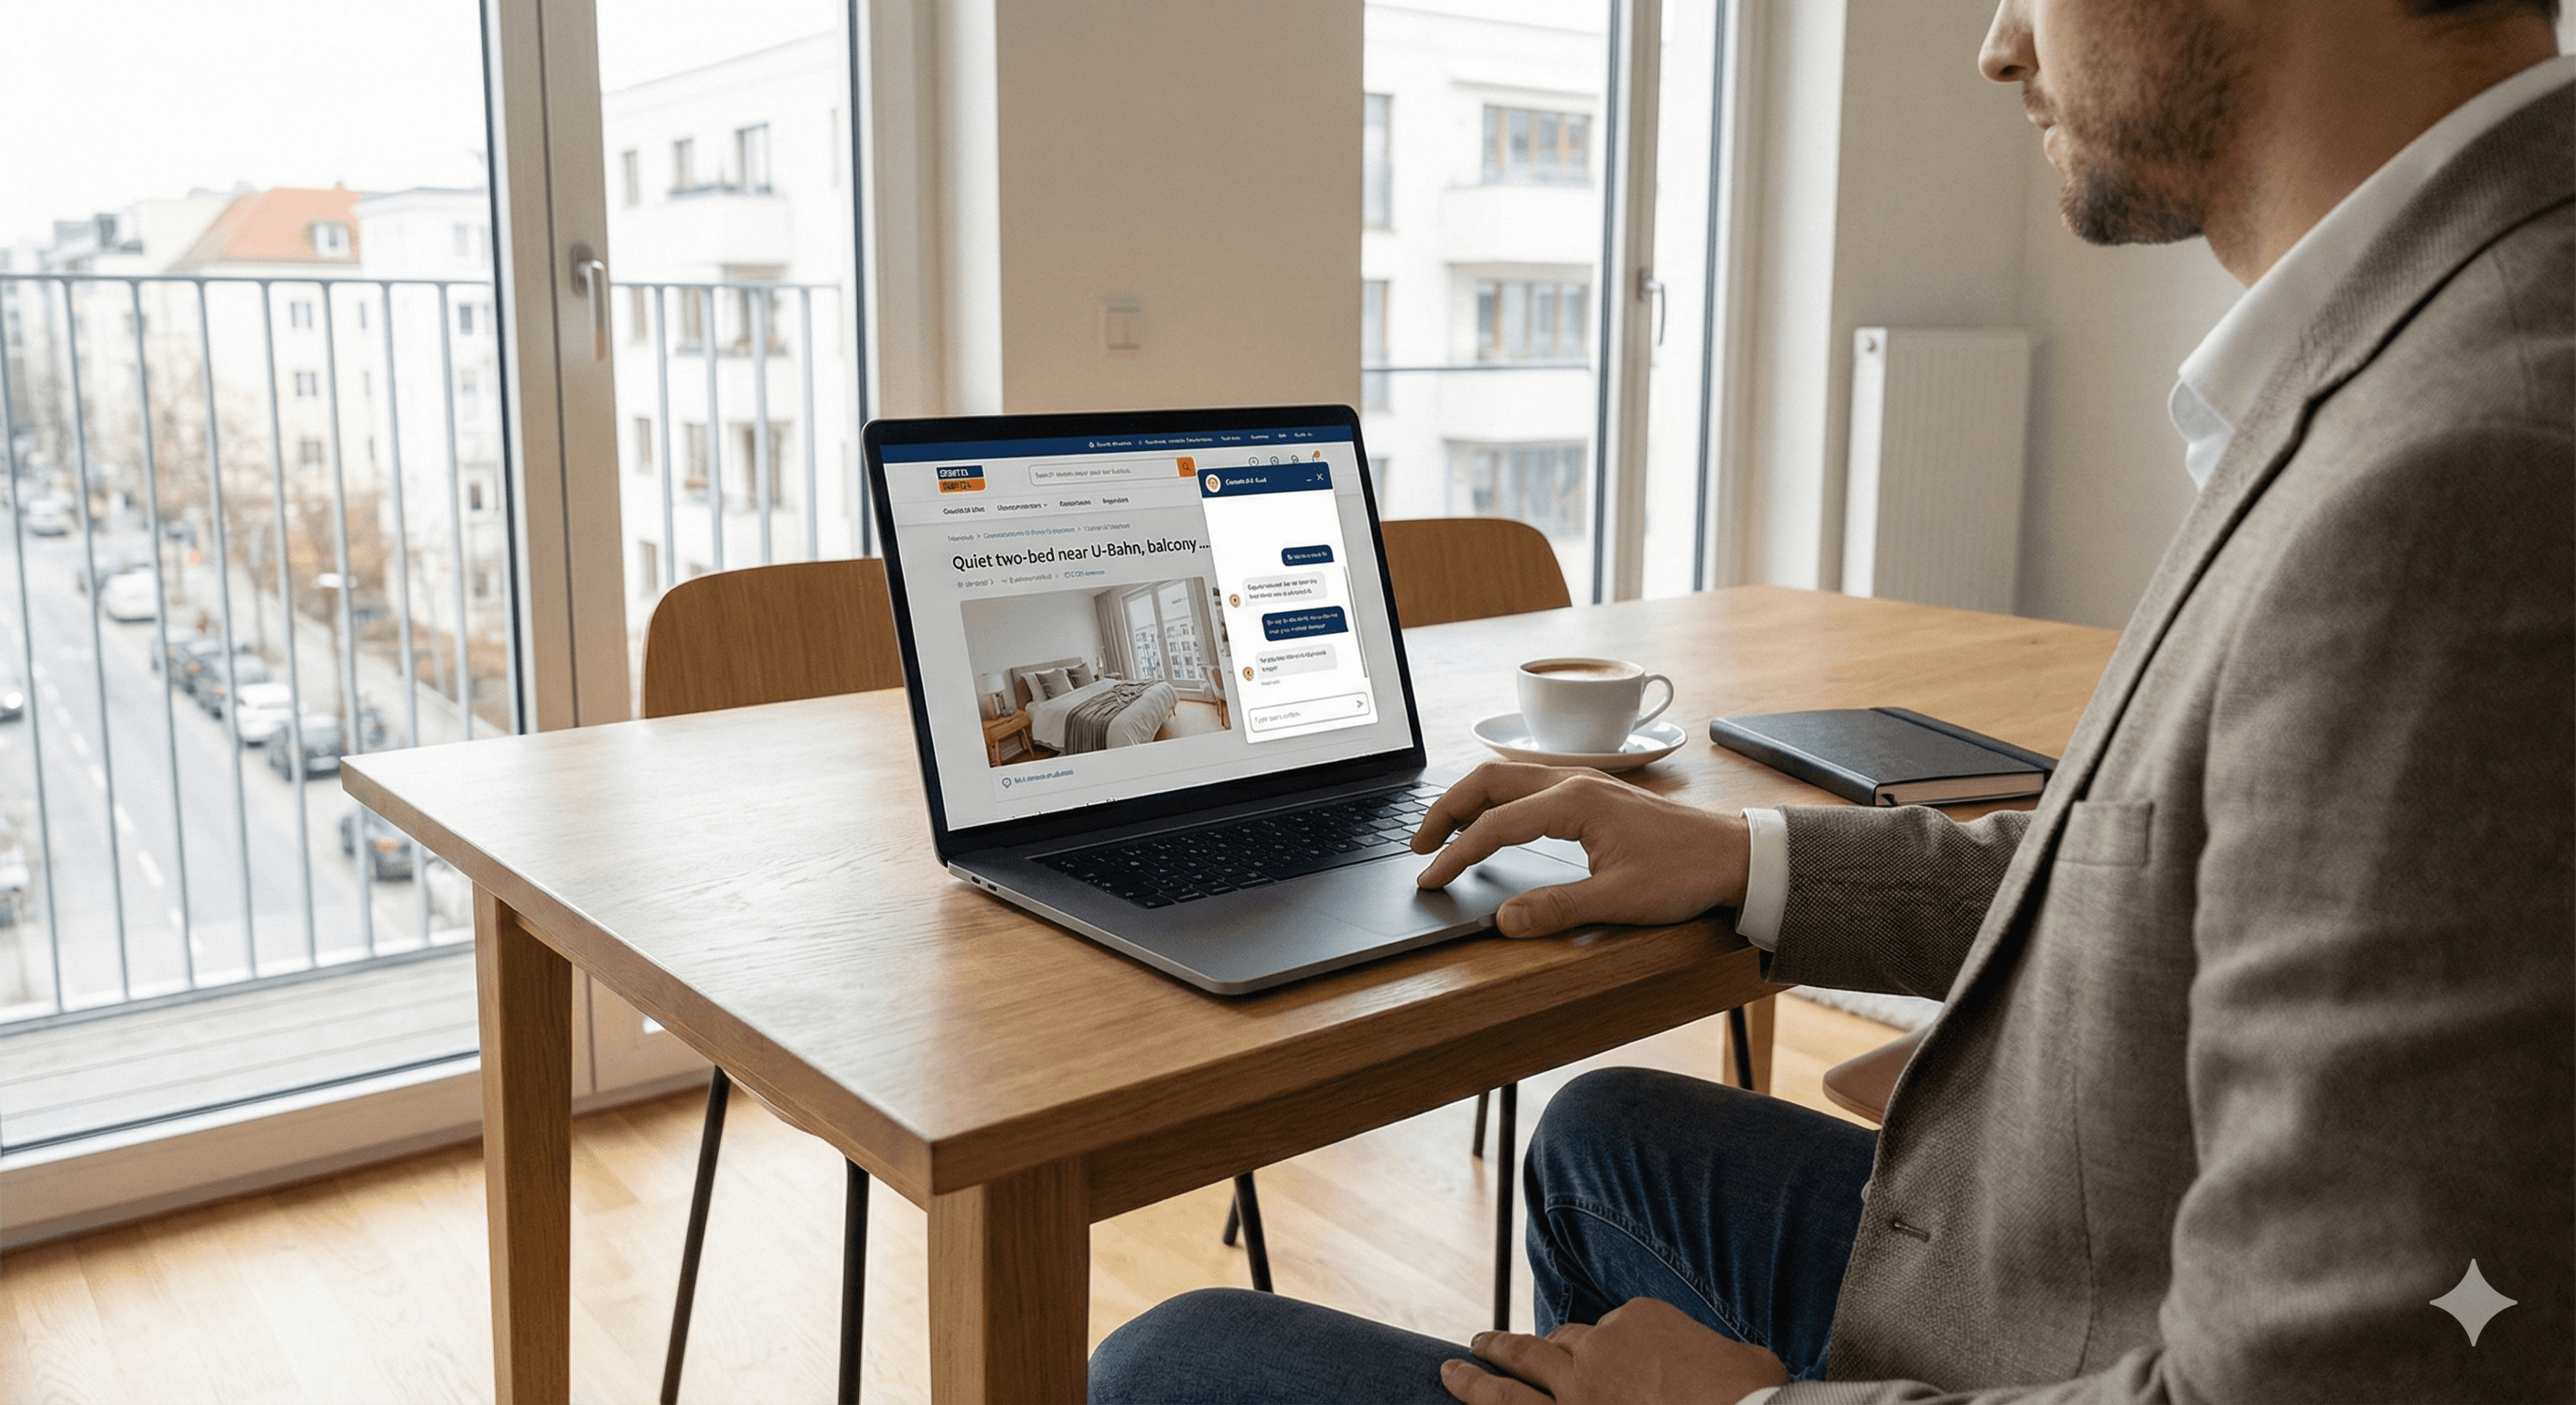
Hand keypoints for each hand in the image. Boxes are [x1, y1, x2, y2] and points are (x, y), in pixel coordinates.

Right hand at [1412, 763, 1749, 936]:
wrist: (1734, 855)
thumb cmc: (1684, 873)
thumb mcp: (1619, 900)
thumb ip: (1557, 910)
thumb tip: (1504, 920)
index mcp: (1574, 802)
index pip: (1494, 825)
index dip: (1456, 854)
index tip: (1431, 880)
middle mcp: (1574, 781)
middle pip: (1489, 780)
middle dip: (1446, 809)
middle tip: (1418, 845)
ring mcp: (1584, 782)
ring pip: (1508, 777)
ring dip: (1469, 799)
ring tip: (1443, 832)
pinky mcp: (1593, 793)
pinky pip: (1529, 784)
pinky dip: (1497, 799)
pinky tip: (1493, 822)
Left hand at [1439, 1298, 1789, 1403]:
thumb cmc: (1754, 1395)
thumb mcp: (1744, 1359)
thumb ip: (1712, 1356)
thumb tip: (1721, 1369)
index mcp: (1640, 1322)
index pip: (1602, 1333)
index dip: (1592, 1349)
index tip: (1590, 1361)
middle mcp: (1599, 1351)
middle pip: (1547, 1347)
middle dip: (1511, 1345)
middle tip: (1482, 1343)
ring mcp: (1579, 1394)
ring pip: (1514, 1377)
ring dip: (1477, 1373)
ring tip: (1453, 1368)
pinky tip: (1466, 1401)